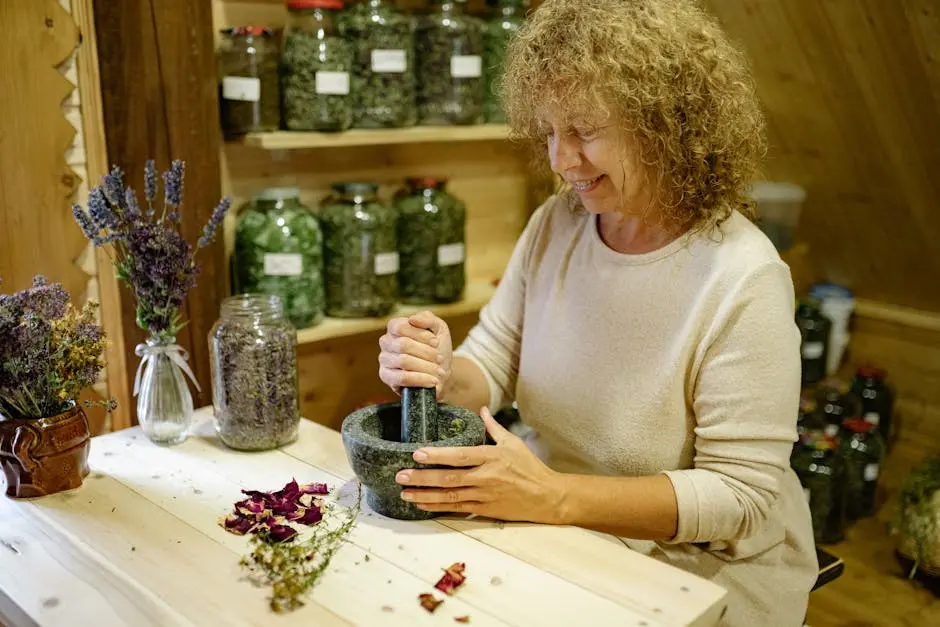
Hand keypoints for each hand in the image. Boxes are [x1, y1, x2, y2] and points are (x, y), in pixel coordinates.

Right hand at [378, 310, 451, 394]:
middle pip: (403, 345)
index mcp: (395, 327)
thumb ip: (427, 318)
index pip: (400, 327)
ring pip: (403, 361)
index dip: (421, 335)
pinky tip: (432, 380)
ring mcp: (384, 360)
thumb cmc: (438, 349)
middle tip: (439, 358)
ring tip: (438, 371)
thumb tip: (412, 319)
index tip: (436, 343)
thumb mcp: (439, 328)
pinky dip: (420, 379)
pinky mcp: (386, 377)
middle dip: (426, 353)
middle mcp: (386, 342)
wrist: (440, 373)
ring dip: (426, 367)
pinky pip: (401, 378)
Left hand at [395, 407, 564, 523]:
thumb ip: (493, 427)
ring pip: (450, 496)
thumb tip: (481, 409)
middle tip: (400, 475)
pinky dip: (438, 506)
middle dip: (422, 478)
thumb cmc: (530, 467)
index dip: (438, 456)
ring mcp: (485, 495)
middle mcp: (487, 477)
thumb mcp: (513, 443)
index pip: (461, 456)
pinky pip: (457, 508)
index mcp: (492, 457)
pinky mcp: (485, 509)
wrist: (547, 497)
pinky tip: (421, 505)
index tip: (417, 453)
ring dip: (425, 496)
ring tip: (404, 493)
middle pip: (449, 478)